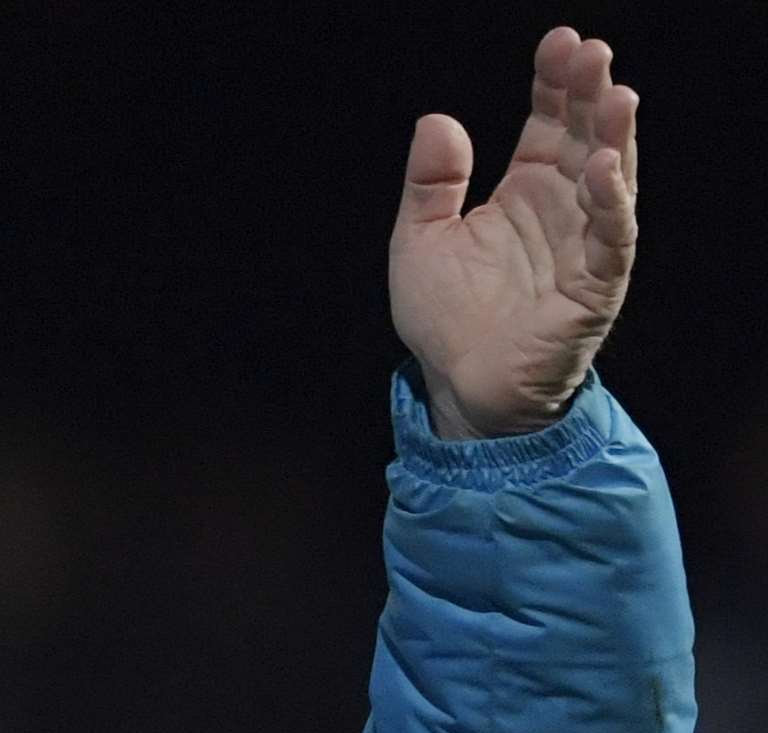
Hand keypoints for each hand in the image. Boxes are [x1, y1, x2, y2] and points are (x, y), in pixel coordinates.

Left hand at [389, 28, 637, 439]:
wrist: (458, 388)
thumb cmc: (447, 318)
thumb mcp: (420, 239)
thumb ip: (429, 183)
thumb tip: (437, 119)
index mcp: (524, 191)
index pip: (549, 123)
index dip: (555, 83)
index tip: (559, 41)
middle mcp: (562, 210)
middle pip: (586, 139)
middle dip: (591, 94)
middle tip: (591, 51)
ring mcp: (583, 246)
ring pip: (611, 181)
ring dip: (615, 138)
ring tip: (615, 94)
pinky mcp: (594, 289)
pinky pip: (612, 240)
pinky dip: (612, 205)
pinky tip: (607, 168)